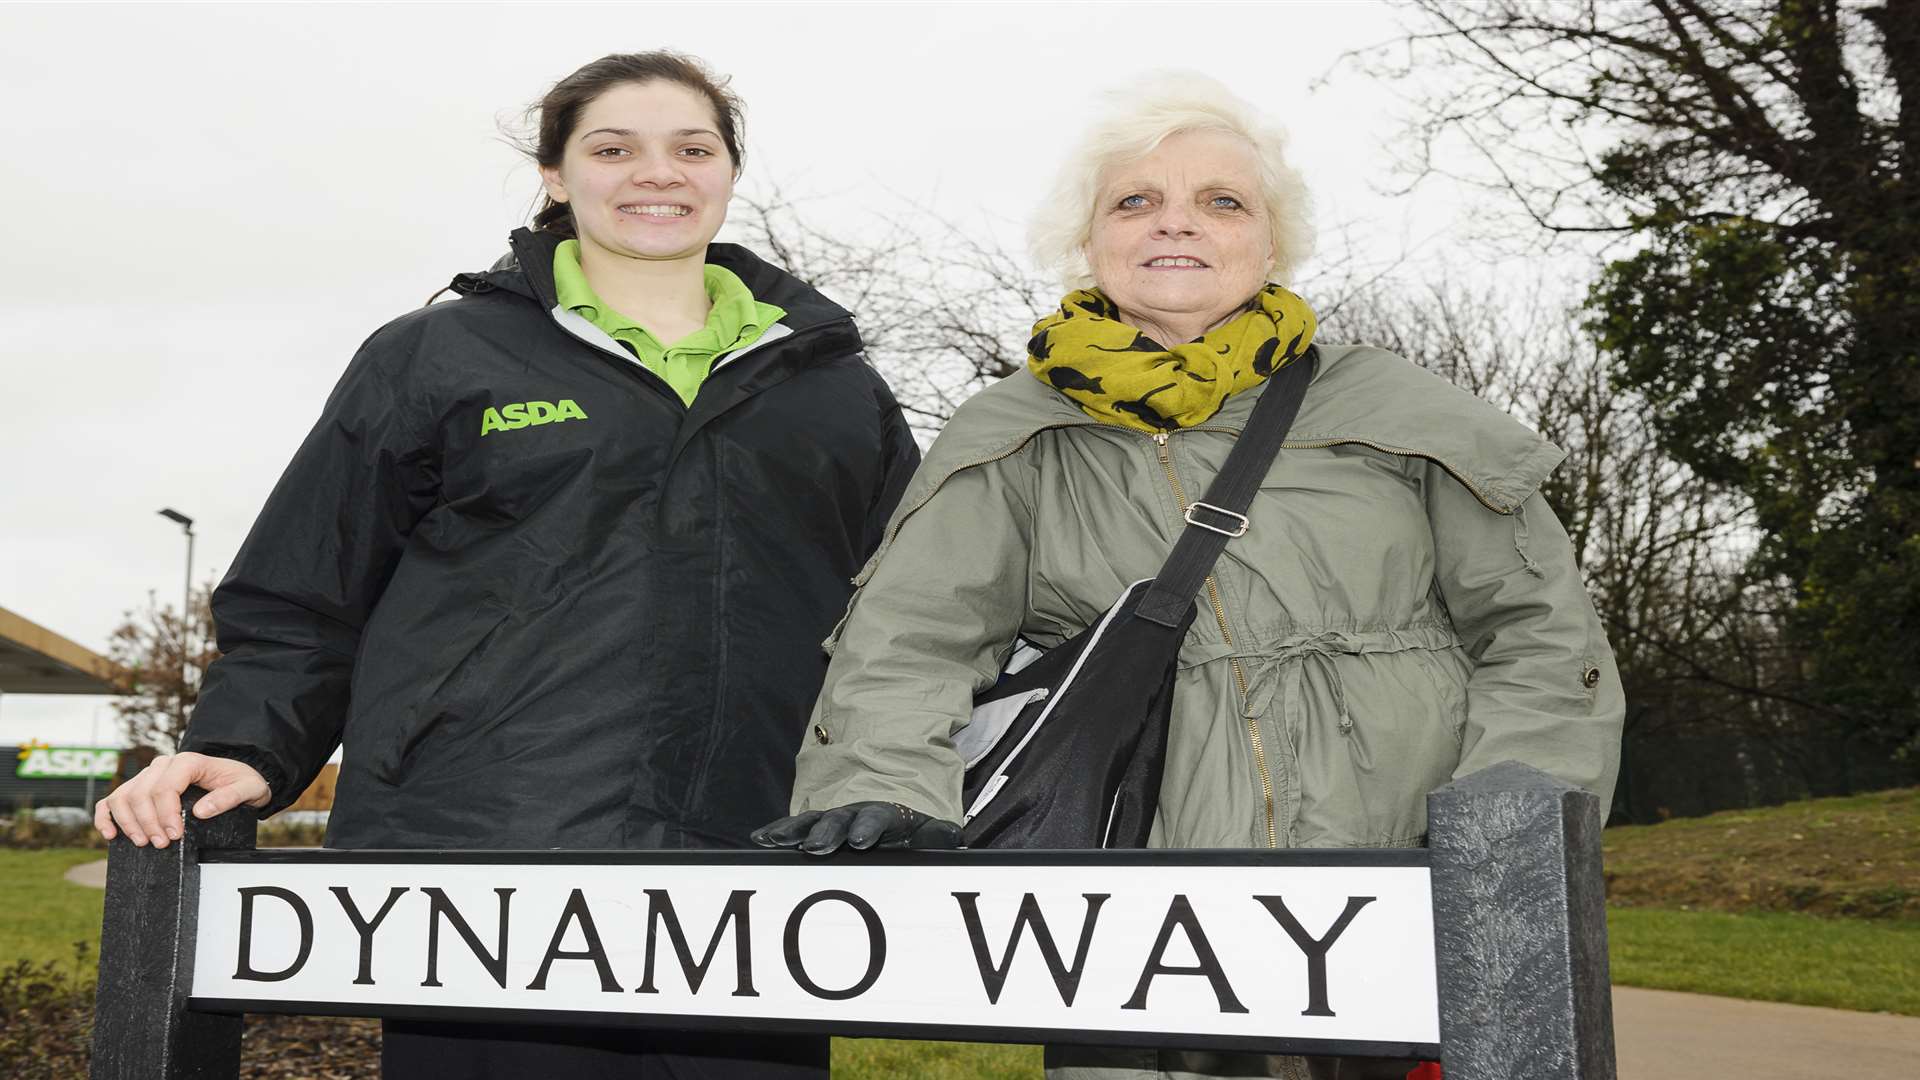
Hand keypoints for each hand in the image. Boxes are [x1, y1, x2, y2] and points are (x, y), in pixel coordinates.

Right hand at [94, 752, 270, 848]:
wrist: (238, 778)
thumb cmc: (243, 782)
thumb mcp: (249, 788)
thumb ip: (228, 797)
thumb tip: (200, 812)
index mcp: (188, 762)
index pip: (165, 787)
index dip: (165, 814)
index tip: (174, 836)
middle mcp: (164, 765)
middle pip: (141, 793)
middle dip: (148, 823)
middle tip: (161, 844)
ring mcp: (149, 776)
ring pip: (123, 796)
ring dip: (128, 823)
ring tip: (143, 843)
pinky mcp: (140, 788)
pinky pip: (113, 800)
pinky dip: (107, 817)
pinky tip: (111, 835)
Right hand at [751, 802, 962, 854]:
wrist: (894, 803)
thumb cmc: (912, 826)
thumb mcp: (931, 829)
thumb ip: (938, 835)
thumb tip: (951, 836)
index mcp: (885, 812)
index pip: (876, 816)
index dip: (868, 827)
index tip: (860, 842)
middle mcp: (855, 811)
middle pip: (839, 819)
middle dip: (826, 832)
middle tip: (814, 848)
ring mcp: (833, 817)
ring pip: (812, 820)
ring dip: (794, 831)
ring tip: (775, 842)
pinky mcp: (817, 826)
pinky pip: (795, 827)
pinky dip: (778, 831)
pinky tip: (760, 839)